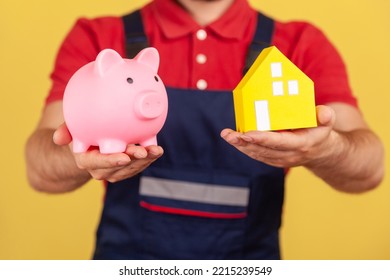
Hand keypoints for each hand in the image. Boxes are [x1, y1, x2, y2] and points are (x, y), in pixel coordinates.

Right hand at [53, 123, 163, 181]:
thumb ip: (66, 130)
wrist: (88, 144)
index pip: (97, 163)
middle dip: (132, 161)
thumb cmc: (81, 133)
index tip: (124, 157)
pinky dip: (148, 159)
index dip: (111, 161)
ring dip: (145, 161)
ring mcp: (114, 171)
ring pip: (130, 170)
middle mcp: (99, 170)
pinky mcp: (125, 169)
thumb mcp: (72, 129)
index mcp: (85, 160)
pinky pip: (138, 167)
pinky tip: (156, 150)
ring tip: (156, 150)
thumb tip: (58, 138)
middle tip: (143, 151)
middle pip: (117, 168)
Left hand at [220, 105, 335, 167]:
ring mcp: (279, 159)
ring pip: (257, 153)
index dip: (262, 139)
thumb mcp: (327, 123)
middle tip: (229, 135)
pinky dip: (244, 147)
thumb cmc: (320, 132)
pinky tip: (233, 139)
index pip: (279, 142)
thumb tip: (323, 113)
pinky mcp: (273, 160)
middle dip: (244, 142)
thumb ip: (326, 116)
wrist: (320, 153)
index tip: (247, 134)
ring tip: (226, 135)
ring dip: (240, 145)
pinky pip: (256, 154)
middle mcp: (288, 155)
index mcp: (300, 145)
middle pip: (263, 149)